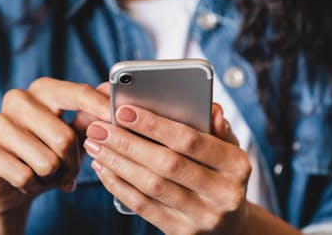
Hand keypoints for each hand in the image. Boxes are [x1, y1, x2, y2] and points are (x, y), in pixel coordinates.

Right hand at [0, 78, 109, 214]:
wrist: (9, 183)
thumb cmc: (48, 153)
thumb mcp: (74, 135)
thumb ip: (91, 116)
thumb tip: (111, 92)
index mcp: (44, 89)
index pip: (77, 93)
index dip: (100, 108)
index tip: (117, 119)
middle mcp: (18, 99)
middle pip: (64, 137)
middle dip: (73, 163)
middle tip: (70, 172)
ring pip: (46, 161)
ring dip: (52, 177)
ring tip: (46, 174)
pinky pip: (24, 175)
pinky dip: (33, 186)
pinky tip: (28, 181)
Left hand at [84, 103, 252, 233]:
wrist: (230, 225)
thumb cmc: (222, 175)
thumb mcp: (229, 149)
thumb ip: (217, 127)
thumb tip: (210, 108)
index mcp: (236, 165)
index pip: (191, 140)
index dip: (154, 125)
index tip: (123, 111)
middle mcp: (224, 193)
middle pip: (167, 164)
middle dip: (127, 143)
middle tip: (99, 128)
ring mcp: (203, 217)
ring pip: (152, 186)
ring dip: (118, 163)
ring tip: (96, 145)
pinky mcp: (182, 233)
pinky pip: (144, 207)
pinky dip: (119, 186)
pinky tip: (104, 169)